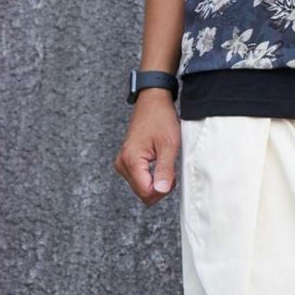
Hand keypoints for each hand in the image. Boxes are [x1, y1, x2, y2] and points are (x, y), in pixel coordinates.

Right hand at [113, 88, 179, 205]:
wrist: (152, 101)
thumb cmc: (160, 118)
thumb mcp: (169, 145)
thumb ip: (165, 170)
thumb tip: (161, 191)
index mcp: (131, 161)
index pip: (146, 193)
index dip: (162, 190)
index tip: (171, 176)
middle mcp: (123, 163)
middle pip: (143, 193)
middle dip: (159, 187)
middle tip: (169, 168)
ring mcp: (123, 162)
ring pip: (141, 187)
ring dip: (156, 181)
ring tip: (163, 161)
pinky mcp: (126, 161)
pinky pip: (139, 178)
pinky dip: (151, 176)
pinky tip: (157, 162)